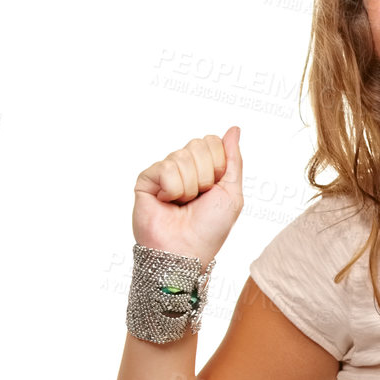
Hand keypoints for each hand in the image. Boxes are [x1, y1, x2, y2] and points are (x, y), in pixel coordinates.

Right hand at [132, 126, 243, 267]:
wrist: (186, 251)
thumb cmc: (209, 228)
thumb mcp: (232, 192)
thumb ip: (233, 160)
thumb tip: (234, 129)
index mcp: (204, 168)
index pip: (212, 142)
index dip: (218, 166)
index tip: (214, 190)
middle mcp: (183, 167)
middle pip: (198, 145)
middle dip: (205, 176)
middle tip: (198, 199)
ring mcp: (164, 172)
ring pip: (182, 156)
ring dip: (189, 187)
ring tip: (182, 204)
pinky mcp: (146, 179)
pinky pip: (165, 168)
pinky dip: (173, 189)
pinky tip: (167, 202)